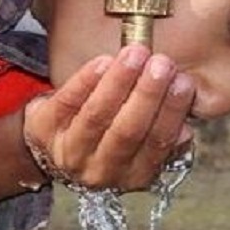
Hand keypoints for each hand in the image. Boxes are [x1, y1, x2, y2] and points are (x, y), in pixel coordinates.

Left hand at [23, 46, 195, 191]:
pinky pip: (67, 102)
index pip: (156, 145)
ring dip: (119, 82)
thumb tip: (185, 131)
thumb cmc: (109, 133)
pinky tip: (103, 61)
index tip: (184, 82)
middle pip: (127, 132)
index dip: (171, 113)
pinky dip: (86, 80)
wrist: (54, 141)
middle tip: (163, 64)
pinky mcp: (44, 130)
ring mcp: (69, 154)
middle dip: (147, 95)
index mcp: (133, 175)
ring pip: (97, 116)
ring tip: (136, 53)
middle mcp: (100, 172)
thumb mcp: (141, 142)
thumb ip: (165, 134)